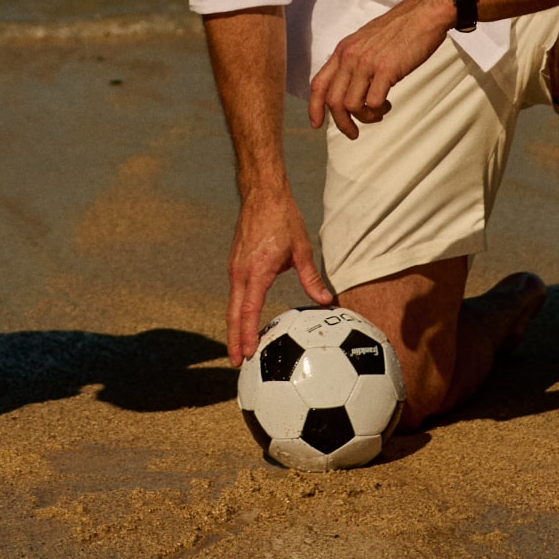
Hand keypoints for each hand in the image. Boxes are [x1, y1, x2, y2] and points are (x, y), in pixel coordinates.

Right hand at [226, 190, 332, 365]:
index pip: (249, 311)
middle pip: (234, 315)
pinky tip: (244, 322)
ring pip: (232, 305)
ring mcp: (235, 268)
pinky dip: (237, 312)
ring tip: (239, 349)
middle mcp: (241, 272)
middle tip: (237, 363)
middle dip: (234, 340)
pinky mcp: (235, 264)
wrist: (262, 195)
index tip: (249, 353)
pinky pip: (235, 294)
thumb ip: (311, 278)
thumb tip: (326, 300)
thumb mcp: (301, 250)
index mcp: (257, 271)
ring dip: (234, 328)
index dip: (248, 334)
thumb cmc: (283, 220)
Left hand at [305, 0, 455, 138]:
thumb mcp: (365, 41)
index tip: (317, 124)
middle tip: (353, 133)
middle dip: (342, 123)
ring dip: (365, 117)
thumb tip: (348, 85)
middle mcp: (350, 57)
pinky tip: (388, 104)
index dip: (314, 107)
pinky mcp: (386, 69)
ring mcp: (367, 63)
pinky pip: (374, 102)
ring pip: (352, 105)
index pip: (319, 83)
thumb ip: (353, 60)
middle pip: (333, 101)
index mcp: (343, 50)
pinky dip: (379, 111)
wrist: (422, 15)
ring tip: (377, 113)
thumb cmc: (399, 29)